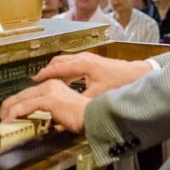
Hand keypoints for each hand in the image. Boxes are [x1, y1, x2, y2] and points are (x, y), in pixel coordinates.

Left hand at [0, 79, 88, 132]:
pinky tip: (9, 119)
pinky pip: (26, 106)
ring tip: (3, 118)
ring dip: (9, 109)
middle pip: (23, 93)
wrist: (93, 116)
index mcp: (54, 85)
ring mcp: (49, 91)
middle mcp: (50, 85)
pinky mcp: (48, 99)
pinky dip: (15, 113)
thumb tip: (44, 121)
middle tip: (2, 114)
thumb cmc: (83, 116)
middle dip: (9, 104)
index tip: (10, 110)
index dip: (17, 101)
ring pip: (21, 98)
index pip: (30, 92)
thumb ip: (52, 113)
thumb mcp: (63, 112)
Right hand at [34, 52, 151, 98]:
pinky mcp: (92, 61)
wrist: (135, 74)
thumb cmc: (118, 83)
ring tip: (48, 80)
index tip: (34, 79)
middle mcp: (83, 58)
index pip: (57, 68)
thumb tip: (68, 111)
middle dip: (47, 70)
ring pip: (65, 60)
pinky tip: (65, 80)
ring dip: (56, 69)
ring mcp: (87, 58)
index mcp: (82, 65)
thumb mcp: (97, 96)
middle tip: (37, 79)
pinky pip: (72, 63)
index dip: (44, 74)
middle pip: (58, 61)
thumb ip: (80, 101)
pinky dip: (64, 70)